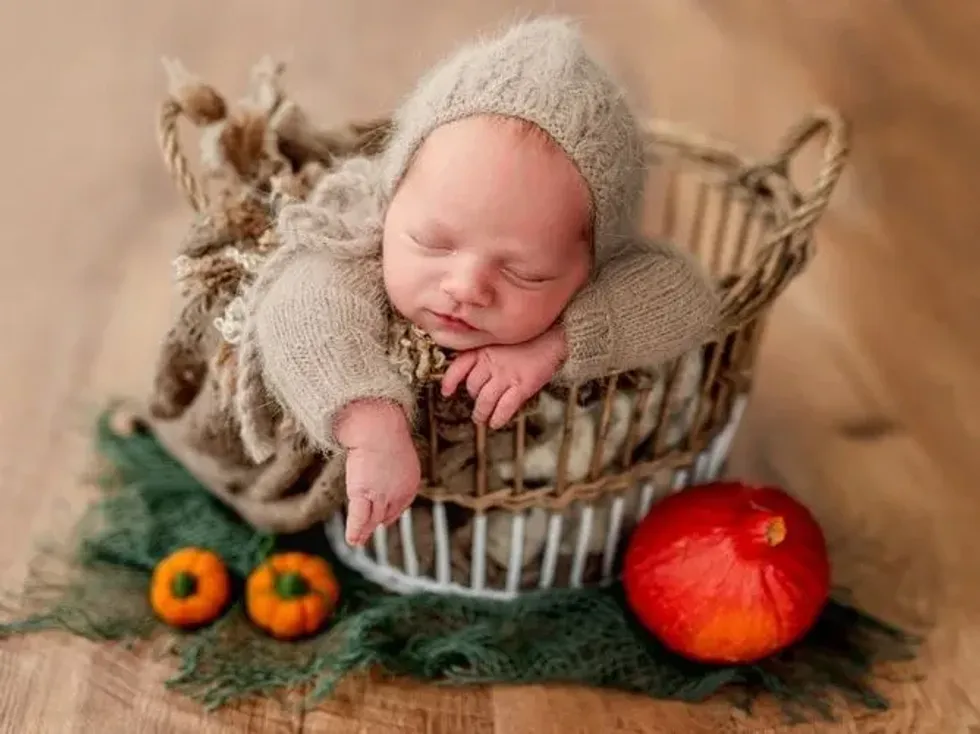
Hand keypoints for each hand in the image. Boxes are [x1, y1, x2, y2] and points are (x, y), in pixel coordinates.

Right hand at [335, 400, 420, 545]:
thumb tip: (387, 466)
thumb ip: (395, 466)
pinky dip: (355, 530)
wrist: (378, 428)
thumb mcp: (398, 451)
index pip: (400, 506)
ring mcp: (382, 495)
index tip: (383, 520)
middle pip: (386, 514)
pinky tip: (353, 541)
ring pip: (372, 518)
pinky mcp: (363, 494)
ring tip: (359, 541)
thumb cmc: (386, 432)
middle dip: (377, 522)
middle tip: (369, 531)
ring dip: (365, 531)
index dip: (390, 514)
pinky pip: (359, 517)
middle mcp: (399, 493)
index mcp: (411, 482)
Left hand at [441, 325, 566, 428]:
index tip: (446, 392)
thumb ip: (485, 351)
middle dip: (474, 398)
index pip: (459, 366)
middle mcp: (491, 362)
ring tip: (481, 419)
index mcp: (483, 349)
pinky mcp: (522, 386)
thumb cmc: (528, 338)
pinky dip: (497, 418)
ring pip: (484, 401)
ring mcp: (506, 375)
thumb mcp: (500, 339)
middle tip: (478, 403)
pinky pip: (504, 408)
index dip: (450, 381)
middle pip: (472, 387)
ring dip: (481, 414)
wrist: (554, 337)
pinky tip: (495, 422)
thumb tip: (469, 367)